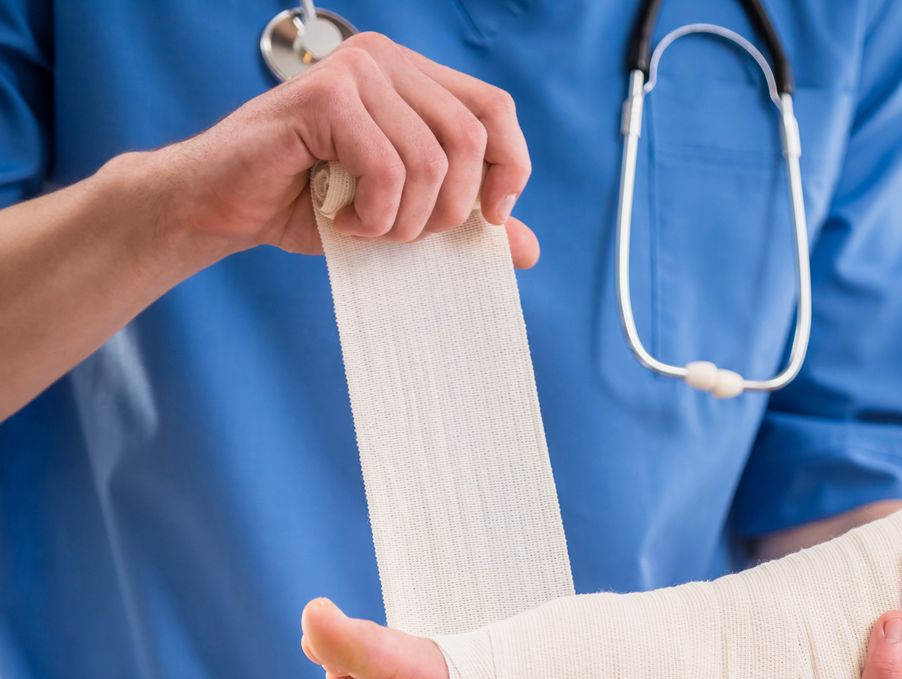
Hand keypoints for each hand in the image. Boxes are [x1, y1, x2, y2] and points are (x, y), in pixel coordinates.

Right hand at [154, 32, 537, 267]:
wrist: (224, 205)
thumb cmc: (310, 204)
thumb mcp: (403, 215)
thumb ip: (463, 221)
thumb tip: (529, 248)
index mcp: (412, 77)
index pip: (494, 109)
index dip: (510, 166)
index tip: (495, 218)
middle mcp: (386, 60)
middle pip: (470, 139)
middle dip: (451, 208)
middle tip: (408, 234)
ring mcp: (355, 71)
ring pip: (431, 161)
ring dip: (406, 218)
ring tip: (370, 228)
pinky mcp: (326, 96)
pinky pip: (388, 168)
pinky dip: (375, 214)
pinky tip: (346, 220)